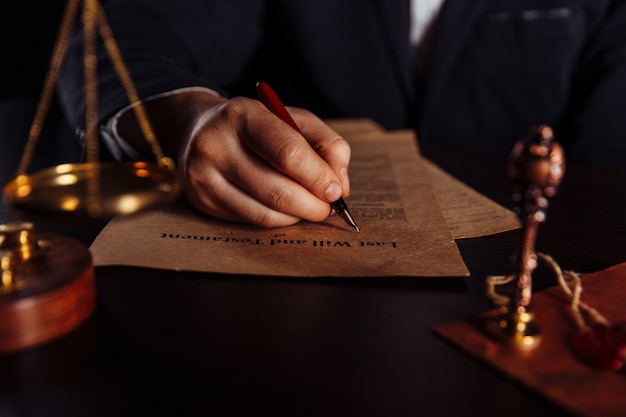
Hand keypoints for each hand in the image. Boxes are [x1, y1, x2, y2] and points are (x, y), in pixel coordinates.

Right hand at [118, 90, 351, 226]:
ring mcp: (204, 176)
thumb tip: (340, 185)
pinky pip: (252, 221)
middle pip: (278, 191)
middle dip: (313, 205)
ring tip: (310, 207)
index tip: (335, 189)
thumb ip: (326, 144)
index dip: (318, 177)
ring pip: (266, 213)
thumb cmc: (256, 126)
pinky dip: (279, 220)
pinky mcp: (203, 200)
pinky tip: (287, 210)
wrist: (197, 130)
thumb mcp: (293, 119)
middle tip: (327, 206)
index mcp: (242, 115)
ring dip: (298, 216)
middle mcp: (216, 145)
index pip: (288, 153)